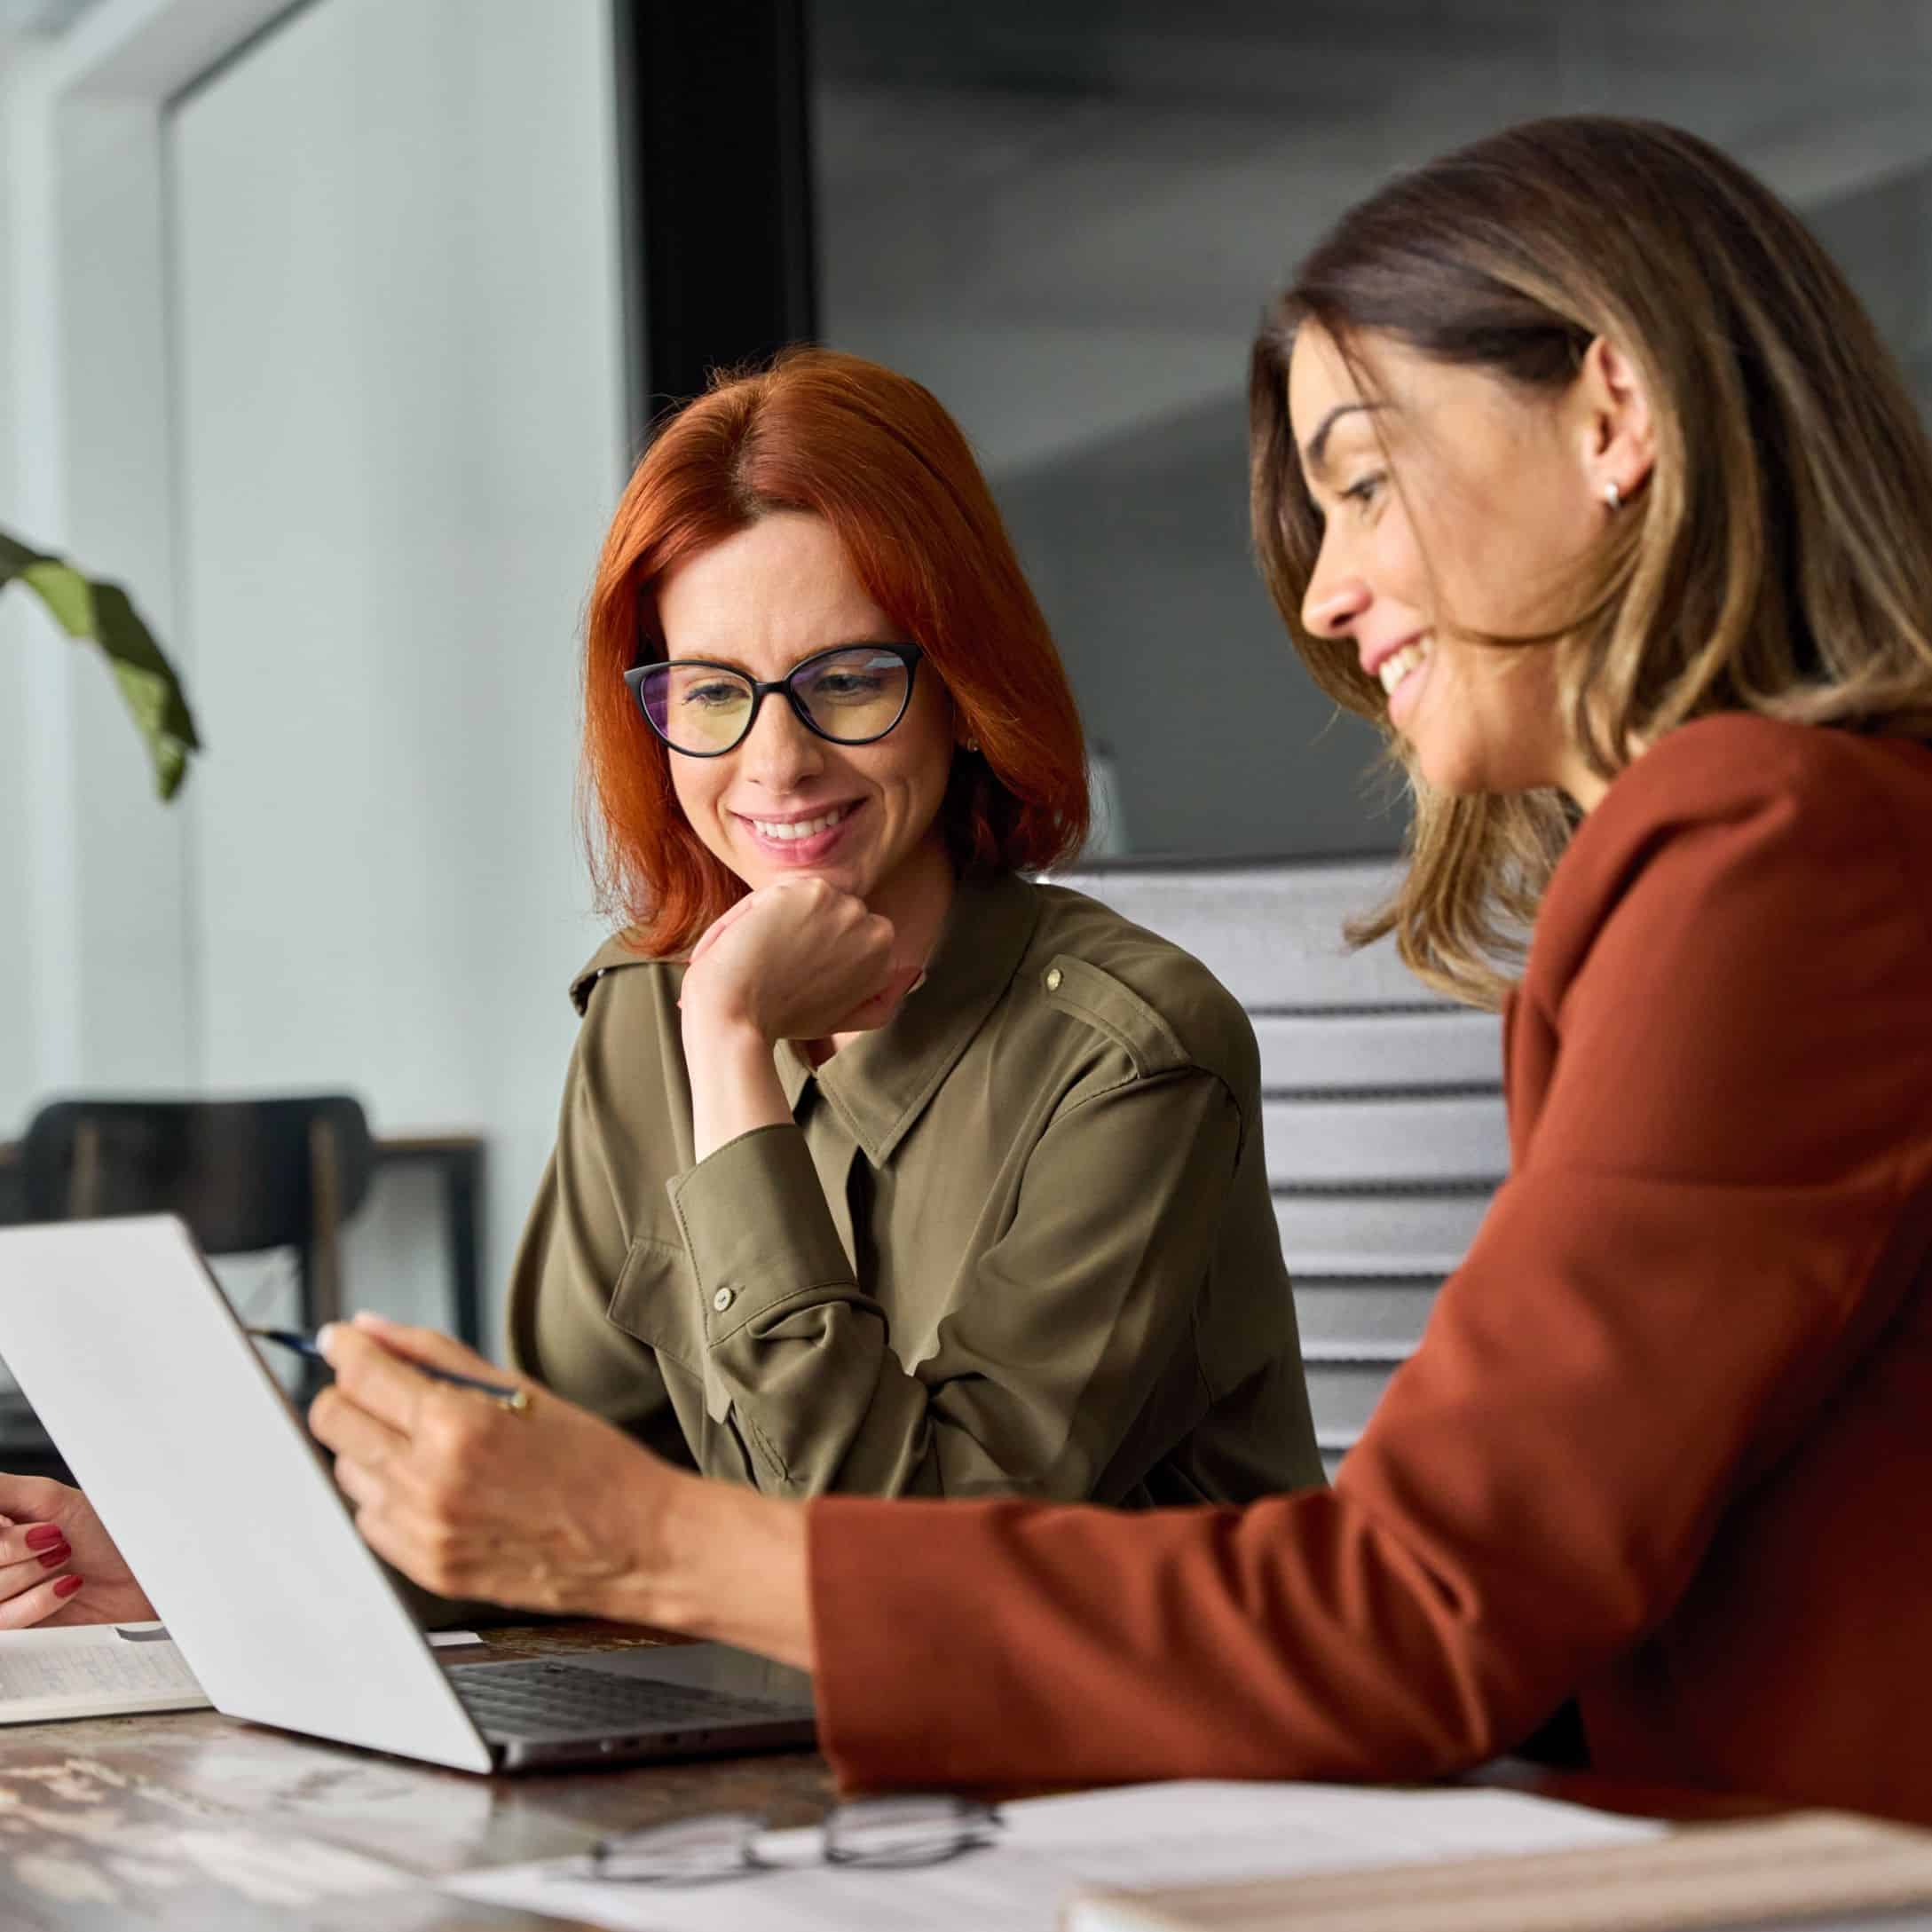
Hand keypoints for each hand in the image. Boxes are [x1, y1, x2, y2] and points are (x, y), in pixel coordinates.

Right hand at [0, 1476, 156, 1628]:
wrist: (142, 1579)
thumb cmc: (106, 1535)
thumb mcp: (50, 1498)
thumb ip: (1, 1489)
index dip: (0, 1534)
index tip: (21, 1523)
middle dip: (13, 1549)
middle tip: (52, 1539)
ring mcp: (0, 1600)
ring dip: (28, 1575)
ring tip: (61, 1562)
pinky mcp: (10, 1634)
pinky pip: (2, 1624)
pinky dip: (38, 1602)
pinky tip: (64, 1588)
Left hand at [309, 1314, 687, 1617]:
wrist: (633, 1542)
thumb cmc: (590, 1462)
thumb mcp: (521, 1388)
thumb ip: (435, 1355)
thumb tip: (370, 1331)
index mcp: (457, 1426)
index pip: (360, 1374)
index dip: (343, 1348)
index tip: (340, 1341)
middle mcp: (429, 1481)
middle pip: (333, 1422)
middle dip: (348, 1394)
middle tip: (380, 1387)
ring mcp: (422, 1531)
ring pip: (346, 1471)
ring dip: (370, 1447)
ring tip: (425, 1443)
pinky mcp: (424, 1569)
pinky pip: (370, 1520)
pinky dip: (388, 1496)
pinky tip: (433, 1485)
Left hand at [681, 879, 920, 1043]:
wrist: (737, 1015)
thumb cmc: (781, 1019)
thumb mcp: (843, 1018)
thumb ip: (883, 999)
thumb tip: (914, 971)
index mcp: (885, 952)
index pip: (848, 931)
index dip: (816, 950)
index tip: (796, 976)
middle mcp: (874, 925)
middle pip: (829, 912)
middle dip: (802, 931)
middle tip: (778, 969)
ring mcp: (844, 906)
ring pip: (803, 900)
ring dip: (780, 919)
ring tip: (764, 957)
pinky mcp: (810, 889)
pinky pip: (780, 891)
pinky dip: (758, 911)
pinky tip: (753, 940)